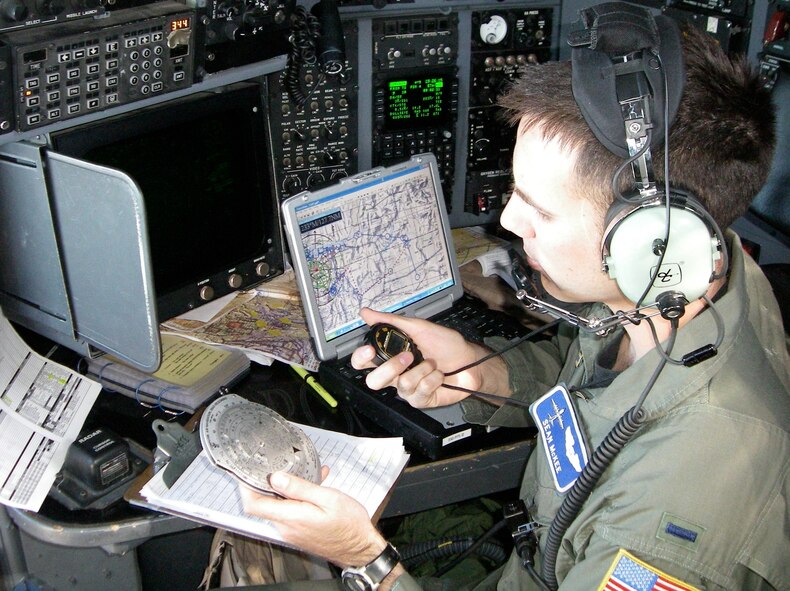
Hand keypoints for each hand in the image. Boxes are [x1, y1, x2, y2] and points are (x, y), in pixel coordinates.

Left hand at [240, 469, 386, 567]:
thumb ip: (299, 488)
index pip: (254, 504)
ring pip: (280, 505)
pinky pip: (291, 511)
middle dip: (274, 482)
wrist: (360, 547)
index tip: (248, 472)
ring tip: (312, 477)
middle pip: (266, 503)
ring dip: (291, 489)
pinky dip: (299, 498)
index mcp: (291, 517)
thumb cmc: (348, 524)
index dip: (246, 487)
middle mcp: (286, 527)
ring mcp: (292, 531)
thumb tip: (276, 478)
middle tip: (286, 466)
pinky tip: (316, 488)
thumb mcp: (326, 498)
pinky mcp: (299, 532)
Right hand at [350, 308, 505, 407]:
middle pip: (373, 381)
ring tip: (432, 363)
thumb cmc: (446, 344)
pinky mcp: (420, 400)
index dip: (360, 358)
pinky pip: (418, 392)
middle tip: (408, 357)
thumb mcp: (419, 327)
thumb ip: (391, 321)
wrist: (469, 360)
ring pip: (402, 385)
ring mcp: (407, 389)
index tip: (370, 349)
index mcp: (390, 356)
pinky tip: (439, 375)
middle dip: (391, 368)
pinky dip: (432, 379)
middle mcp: (396, 374)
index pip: (363, 362)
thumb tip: (365, 313)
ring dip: (422, 370)